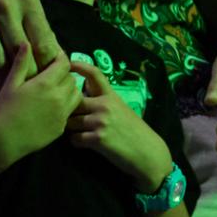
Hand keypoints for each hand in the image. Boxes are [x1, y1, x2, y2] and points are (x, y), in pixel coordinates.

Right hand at [0, 0, 63, 99]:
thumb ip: (33, 21)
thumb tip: (54, 53)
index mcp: (26, 1)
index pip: (44, 42)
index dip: (49, 69)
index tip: (51, 88)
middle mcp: (4, 8)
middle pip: (21, 57)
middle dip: (27, 84)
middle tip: (31, 106)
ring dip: (1, 90)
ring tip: (7, 107)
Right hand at [0, 44, 81, 157]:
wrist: (4, 140)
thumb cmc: (4, 110)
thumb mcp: (11, 84)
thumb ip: (21, 63)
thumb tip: (26, 43)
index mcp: (46, 83)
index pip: (64, 64)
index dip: (61, 59)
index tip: (55, 59)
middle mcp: (59, 97)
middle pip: (72, 79)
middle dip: (65, 75)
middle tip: (53, 76)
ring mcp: (62, 113)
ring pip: (76, 95)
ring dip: (69, 90)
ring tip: (56, 91)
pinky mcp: (62, 127)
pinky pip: (70, 112)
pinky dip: (66, 107)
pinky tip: (52, 108)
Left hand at [66, 62, 173, 190]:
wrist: (148, 152)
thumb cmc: (135, 132)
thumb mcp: (122, 110)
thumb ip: (103, 103)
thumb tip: (82, 99)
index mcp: (111, 96)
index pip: (95, 74)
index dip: (80, 66)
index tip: (68, 63)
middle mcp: (105, 105)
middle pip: (72, 102)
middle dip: (68, 112)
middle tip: (71, 119)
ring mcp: (101, 122)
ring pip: (70, 122)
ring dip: (72, 129)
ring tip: (81, 134)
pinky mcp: (98, 139)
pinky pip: (75, 139)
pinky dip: (77, 143)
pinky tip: (86, 144)